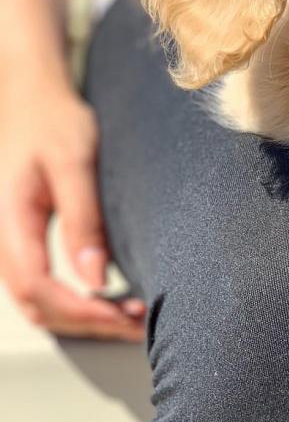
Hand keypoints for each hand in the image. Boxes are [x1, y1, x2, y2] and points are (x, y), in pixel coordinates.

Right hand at [0, 74, 144, 339]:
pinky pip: (41, 286)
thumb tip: (94, 279)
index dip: (83, 311)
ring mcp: (9, 244)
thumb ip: (83, 219)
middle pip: (38, 306)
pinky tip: (108, 298)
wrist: (32, 98)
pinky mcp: (23, 241)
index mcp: (10, 222)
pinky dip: (74, 302)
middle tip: (140, 322)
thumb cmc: (54, 123)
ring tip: (132, 315)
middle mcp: (2, 240)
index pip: (39, 288)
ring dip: (83, 317)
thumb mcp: (74, 163)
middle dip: (89, 323)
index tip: (126, 314)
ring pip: (38, 302)